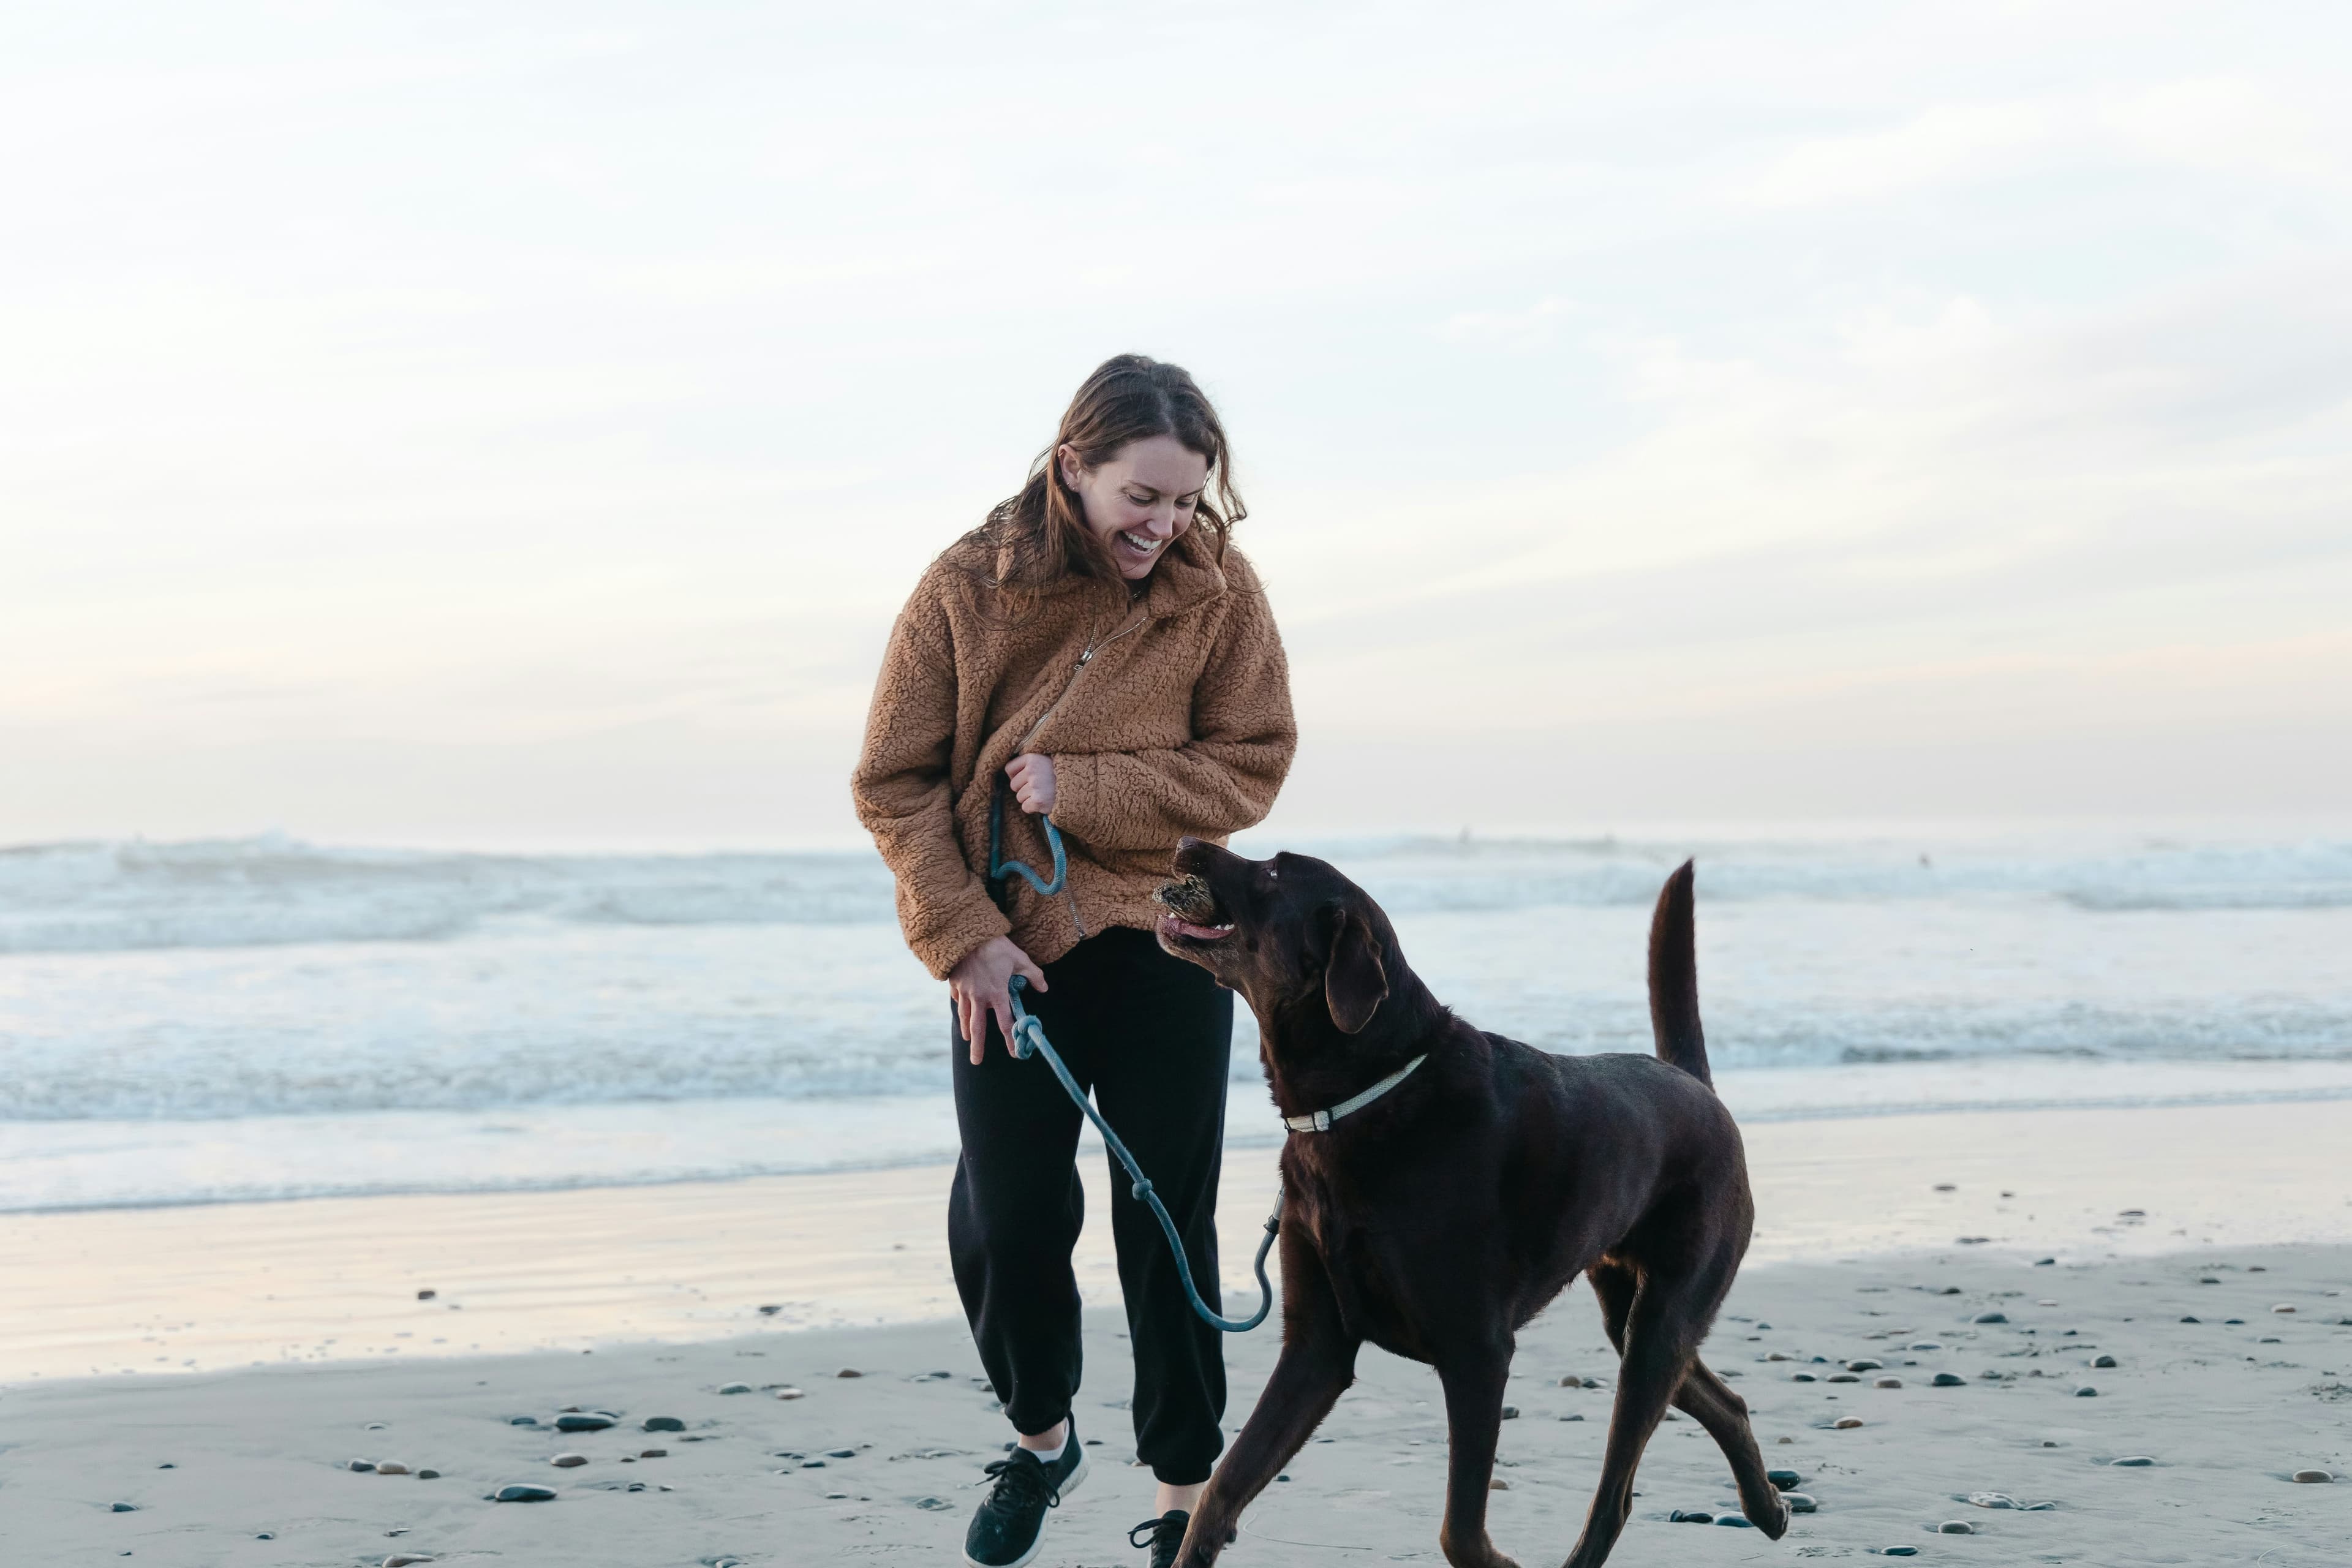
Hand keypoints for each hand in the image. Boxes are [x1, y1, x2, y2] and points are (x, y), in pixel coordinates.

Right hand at [949, 936, 1047, 1063]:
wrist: (967, 933)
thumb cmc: (996, 946)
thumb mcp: (1019, 959)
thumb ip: (1033, 975)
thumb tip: (1044, 988)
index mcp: (997, 994)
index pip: (1006, 1023)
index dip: (1010, 1040)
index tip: (1014, 1053)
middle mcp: (979, 997)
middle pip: (978, 1028)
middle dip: (978, 1047)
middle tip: (976, 1062)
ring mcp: (965, 991)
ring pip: (965, 1016)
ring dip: (967, 1030)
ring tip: (968, 1040)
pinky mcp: (955, 983)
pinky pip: (957, 999)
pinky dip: (960, 1007)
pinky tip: (962, 1011)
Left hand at [1005, 753, 1056, 814]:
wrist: (1081, 787)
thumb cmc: (1062, 775)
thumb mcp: (1047, 761)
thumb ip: (1031, 763)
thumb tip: (1011, 774)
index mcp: (1032, 758)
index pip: (1009, 769)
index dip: (1016, 776)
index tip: (1027, 778)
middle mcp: (1032, 770)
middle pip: (1013, 785)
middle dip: (1024, 789)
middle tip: (1040, 787)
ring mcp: (1035, 786)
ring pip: (1019, 798)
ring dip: (1030, 799)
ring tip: (1045, 794)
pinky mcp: (1038, 800)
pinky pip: (1025, 808)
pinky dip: (1034, 808)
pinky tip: (1045, 802)